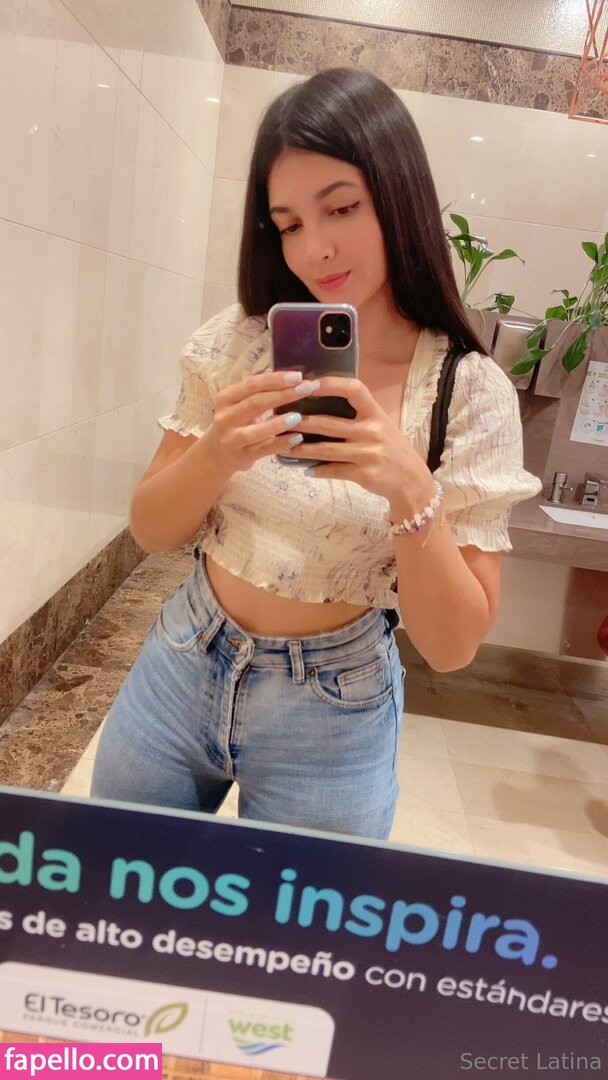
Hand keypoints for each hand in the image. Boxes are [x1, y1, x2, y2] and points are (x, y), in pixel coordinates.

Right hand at [203, 370, 318, 477]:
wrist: (216, 454)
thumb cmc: (235, 424)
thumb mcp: (239, 405)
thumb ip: (258, 393)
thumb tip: (291, 378)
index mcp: (226, 398)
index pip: (253, 384)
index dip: (276, 379)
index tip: (298, 376)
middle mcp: (225, 417)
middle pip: (256, 403)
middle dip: (284, 395)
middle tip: (307, 390)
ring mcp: (232, 439)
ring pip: (256, 430)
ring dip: (279, 423)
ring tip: (299, 417)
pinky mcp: (241, 456)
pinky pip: (263, 450)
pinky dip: (280, 443)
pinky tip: (296, 438)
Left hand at [284, 376, 432, 507]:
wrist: (411, 480)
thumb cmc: (391, 448)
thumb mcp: (381, 424)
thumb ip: (358, 414)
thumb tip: (321, 402)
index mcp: (375, 413)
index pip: (354, 389)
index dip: (331, 384)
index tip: (309, 384)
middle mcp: (372, 430)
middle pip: (328, 423)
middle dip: (301, 422)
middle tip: (281, 420)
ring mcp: (368, 453)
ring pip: (325, 450)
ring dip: (301, 449)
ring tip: (284, 447)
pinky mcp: (364, 474)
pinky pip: (334, 470)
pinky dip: (317, 470)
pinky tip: (305, 469)